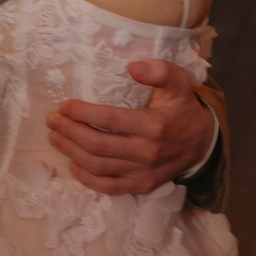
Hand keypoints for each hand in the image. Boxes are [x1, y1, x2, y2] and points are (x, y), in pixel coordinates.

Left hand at [48, 57, 216, 195]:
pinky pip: (109, 187)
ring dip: (71, 152)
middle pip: (98, 145)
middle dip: (70, 132)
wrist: (202, 143)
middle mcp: (148, 152)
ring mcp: (143, 173)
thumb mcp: (180, 82)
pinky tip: (73, 164)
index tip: (65, 105)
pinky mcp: (141, 186)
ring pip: (99, 166)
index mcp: (155, 125)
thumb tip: (132, 67)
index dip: (83, 113)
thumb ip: (160, 71)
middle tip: (53, 120)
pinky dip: (87, 178)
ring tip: (55, 138)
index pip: (110, 120)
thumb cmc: (183, 108)